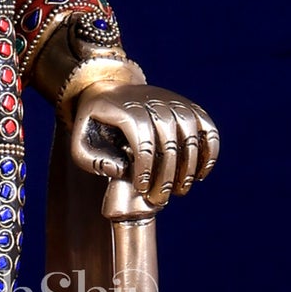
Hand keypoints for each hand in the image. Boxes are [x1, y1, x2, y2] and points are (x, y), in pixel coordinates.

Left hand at [67, 66, 219, 207]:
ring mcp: (174, 102)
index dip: (145, 168)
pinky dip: (210, 151)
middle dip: (166, 174)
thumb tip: (122, 169)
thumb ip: (90, 160)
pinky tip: (200, 175)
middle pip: (168, 140)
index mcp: (125, 109)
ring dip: (189, 167)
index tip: (142, 189)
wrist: (111, 93)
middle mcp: (153, 101)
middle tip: (161, 198)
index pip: (142, 139)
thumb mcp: (81, 142)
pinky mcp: (188, 107)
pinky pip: (207, 128)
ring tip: (180, 191)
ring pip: (190, 134)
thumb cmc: (95, 125)